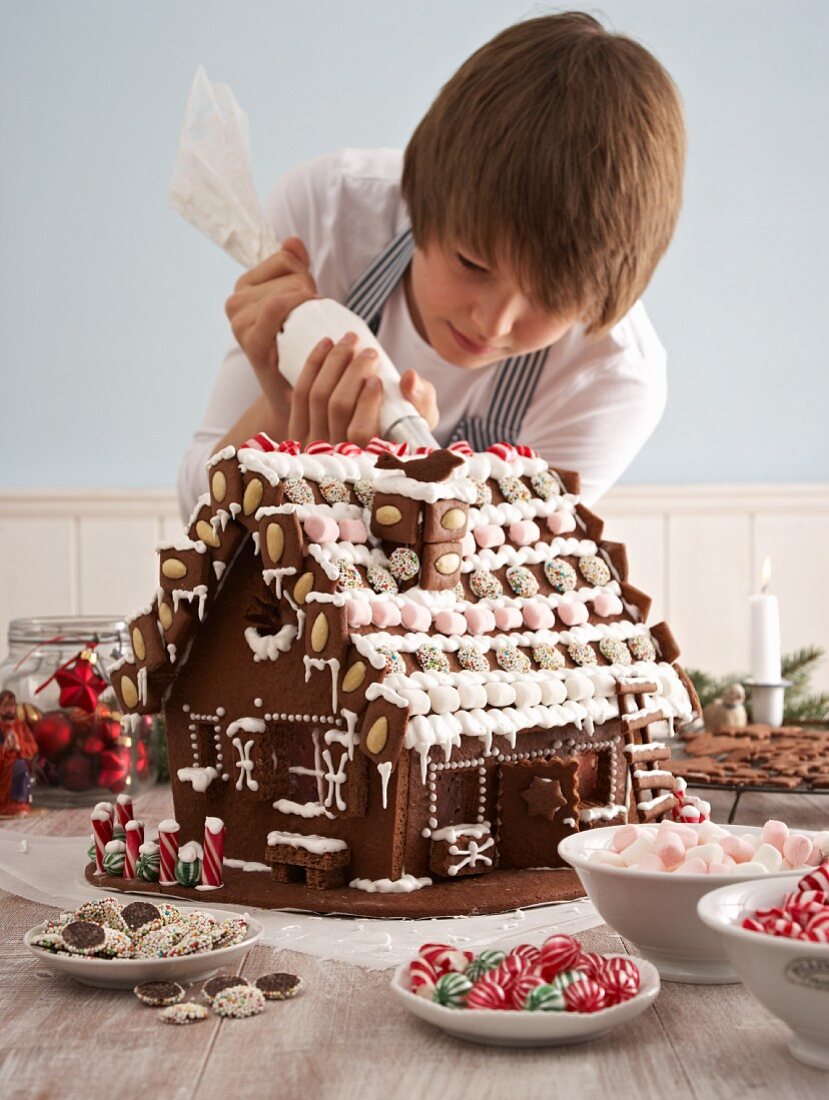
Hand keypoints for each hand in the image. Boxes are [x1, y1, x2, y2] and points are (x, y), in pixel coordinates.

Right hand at [224, 237, 316, 411]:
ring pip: (288, 291)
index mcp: (243, 288)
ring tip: (311, 329)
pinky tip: (310, 330)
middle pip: (290, 274)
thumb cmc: (298, 347)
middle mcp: (234, 303)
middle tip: (314, 319)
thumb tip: (292, 240)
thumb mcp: (298, 300)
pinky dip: (298, 310)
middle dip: (310, 291)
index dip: (306, 272)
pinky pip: (275, 307)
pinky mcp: (251, 342)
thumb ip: (295, 266)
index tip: (311, 296)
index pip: (284, 257)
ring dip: (311, 306)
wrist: (292, 396)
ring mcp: (239, 323)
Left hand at [288, 335, 439, 446]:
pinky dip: (312, 366)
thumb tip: (408, 376)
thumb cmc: (403, 426)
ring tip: (350, 341)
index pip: (360, 432)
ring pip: (316, 397)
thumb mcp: (421, 416)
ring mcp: (312, 445)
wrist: (373, 437)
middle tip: (369, 351)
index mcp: (367, 457)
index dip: (366, 403)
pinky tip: (326, 346)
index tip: (376, 379)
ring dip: (333, 362)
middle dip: (352, 372)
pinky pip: (300, 395)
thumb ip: (421, 397)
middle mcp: (336, 456)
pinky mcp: (298, 431)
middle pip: (337, 407)